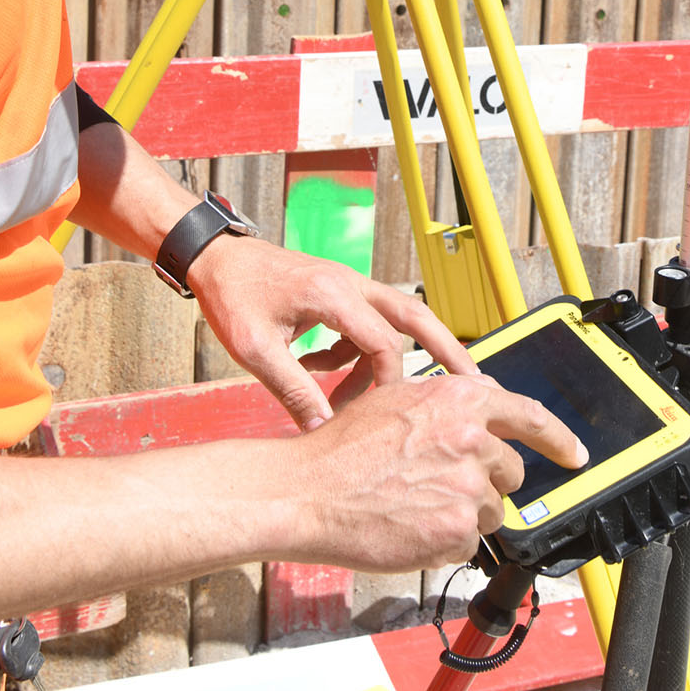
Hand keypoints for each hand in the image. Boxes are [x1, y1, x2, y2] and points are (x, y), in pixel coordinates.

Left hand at [189, 233, 478, 430]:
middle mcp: (351, 284)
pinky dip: (357, 353)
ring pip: (396, 319)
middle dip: (447, 352)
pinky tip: (321, 371)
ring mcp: (348, 285)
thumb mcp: (255, 350)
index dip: (387, 384)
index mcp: (333, 293)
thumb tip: (321, 433)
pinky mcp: (339, 294)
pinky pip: (366, 326)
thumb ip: (293, 390)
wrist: (213, 257)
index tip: (380, 417)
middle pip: (416, 316)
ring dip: (394, 358)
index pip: (384, 342)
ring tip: (383, 399)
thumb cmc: (231, 295)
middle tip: (476, 386)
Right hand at [275, 372, 587, 572]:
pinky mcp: (457, 531)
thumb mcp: (397, 400)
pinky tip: (408, 525)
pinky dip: (443, 539)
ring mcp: (468, 488)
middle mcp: (472, 440)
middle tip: (436, 483)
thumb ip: (448, 406)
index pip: (531, 417)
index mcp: (461, 400)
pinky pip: (467, 542)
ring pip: (490, 511)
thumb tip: (482, 417)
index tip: (574, 454)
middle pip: (509, 472)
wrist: (308, 491)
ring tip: (413, 503)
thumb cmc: (342, 448)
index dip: (558, 439)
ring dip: (462, 512)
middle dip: (484, 481)